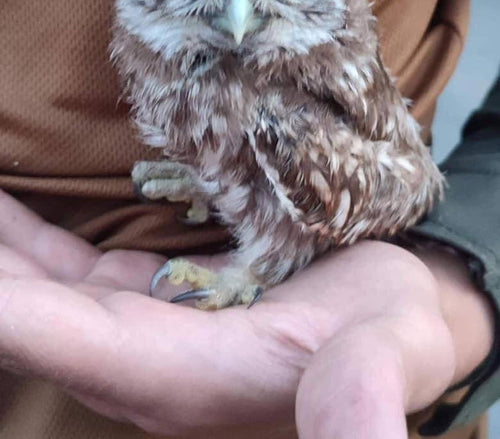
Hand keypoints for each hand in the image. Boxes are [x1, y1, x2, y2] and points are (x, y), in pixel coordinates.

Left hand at [0, 190, 492, 437]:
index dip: (18, 313)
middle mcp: (149, 361)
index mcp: (191, 379)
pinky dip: (32, 240)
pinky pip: (73, 271)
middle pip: (37, 319)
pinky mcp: (153, 297)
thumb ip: (355, 403)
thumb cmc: (389, 337)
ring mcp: (144, 328)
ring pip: (44, 292)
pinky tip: (9, 207)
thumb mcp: (380, 362)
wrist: (390, 315)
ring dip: (0, 251)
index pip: (78, 345)